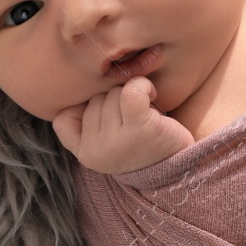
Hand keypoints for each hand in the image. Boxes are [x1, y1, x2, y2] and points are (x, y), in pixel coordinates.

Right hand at [51, 75, 194, 173]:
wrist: (182, 166)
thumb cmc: (143, 145)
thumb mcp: (109, 139)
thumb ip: (89, 120)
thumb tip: (80, 79)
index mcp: (85, 155)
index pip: (63, 117)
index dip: (82, 108)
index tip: (108, 117)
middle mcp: (96, 151)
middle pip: (94, 99)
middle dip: (115, 101)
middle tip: (134, 117)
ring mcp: (116, 141)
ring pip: (113, 93)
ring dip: (132, 95)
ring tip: (146, 113)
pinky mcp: (140, 129)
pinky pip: (132, 91)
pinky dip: (143, 85)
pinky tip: (153, 95)